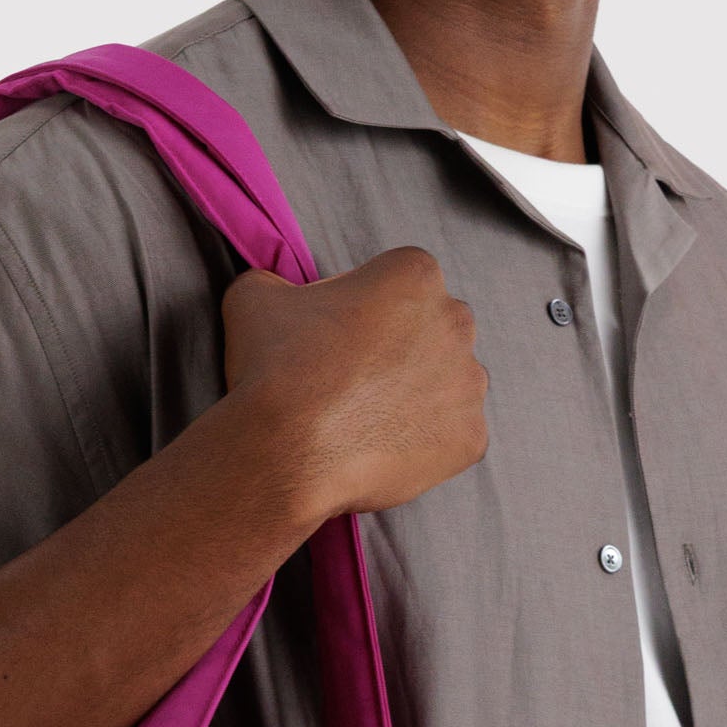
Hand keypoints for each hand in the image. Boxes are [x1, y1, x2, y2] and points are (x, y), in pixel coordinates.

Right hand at [222, 248, 488, 525]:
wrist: (287, 452)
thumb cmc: (274, 367)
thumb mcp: (255, 296)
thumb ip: (276, 281)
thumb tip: (277, 290)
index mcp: (416, 274)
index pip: (399, 285)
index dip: (366, 311)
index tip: (339, 339)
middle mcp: (457, 321)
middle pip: (434, 332)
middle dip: (403, 351)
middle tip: (355, 383)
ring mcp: (470, 384)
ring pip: (449, 386)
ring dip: (419, 398)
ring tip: (368, 422)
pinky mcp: (471, 439)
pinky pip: (453, 439)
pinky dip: (426, 447)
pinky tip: (384, 451)